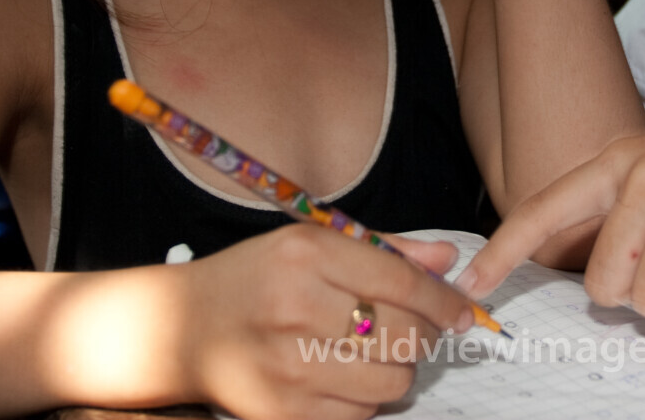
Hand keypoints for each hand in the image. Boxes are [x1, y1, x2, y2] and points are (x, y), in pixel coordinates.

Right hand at [179, 226, 476, 419]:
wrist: (182, 327)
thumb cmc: (258, 276)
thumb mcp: (314, 243)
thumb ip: (386, 250)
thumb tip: (449, 263)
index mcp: (307, 256)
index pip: (402, 285)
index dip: (444, 302)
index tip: (462, 313)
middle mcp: (297, 310)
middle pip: (404, 336)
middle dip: (423, 335)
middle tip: (413, 328)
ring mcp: (288, 368)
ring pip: (392, 380)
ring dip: (398, 367)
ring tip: (373, 349)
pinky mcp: (284, 413)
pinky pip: (362, 412)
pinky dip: (366, 395)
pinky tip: (342, 373)